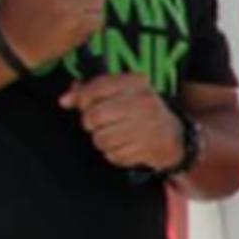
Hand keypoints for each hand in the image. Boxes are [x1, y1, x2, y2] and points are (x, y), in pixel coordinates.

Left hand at [60, 74, 182, 172]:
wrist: (174, 135)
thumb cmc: (138, 111)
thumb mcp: (118, 92)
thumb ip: (88, 91)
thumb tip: (64, 100)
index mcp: (136, 83)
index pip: (96, 87)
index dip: (83, 99)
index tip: (86, 105)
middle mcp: (144, 102)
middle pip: (95, 116)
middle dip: (91, 123)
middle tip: (100, 124)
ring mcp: (148, 127)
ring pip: (101, 139)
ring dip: (102, 141)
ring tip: (114, 136)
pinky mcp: (148, 149)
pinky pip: (114, 155)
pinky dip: (115, 154)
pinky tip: (125, 146)